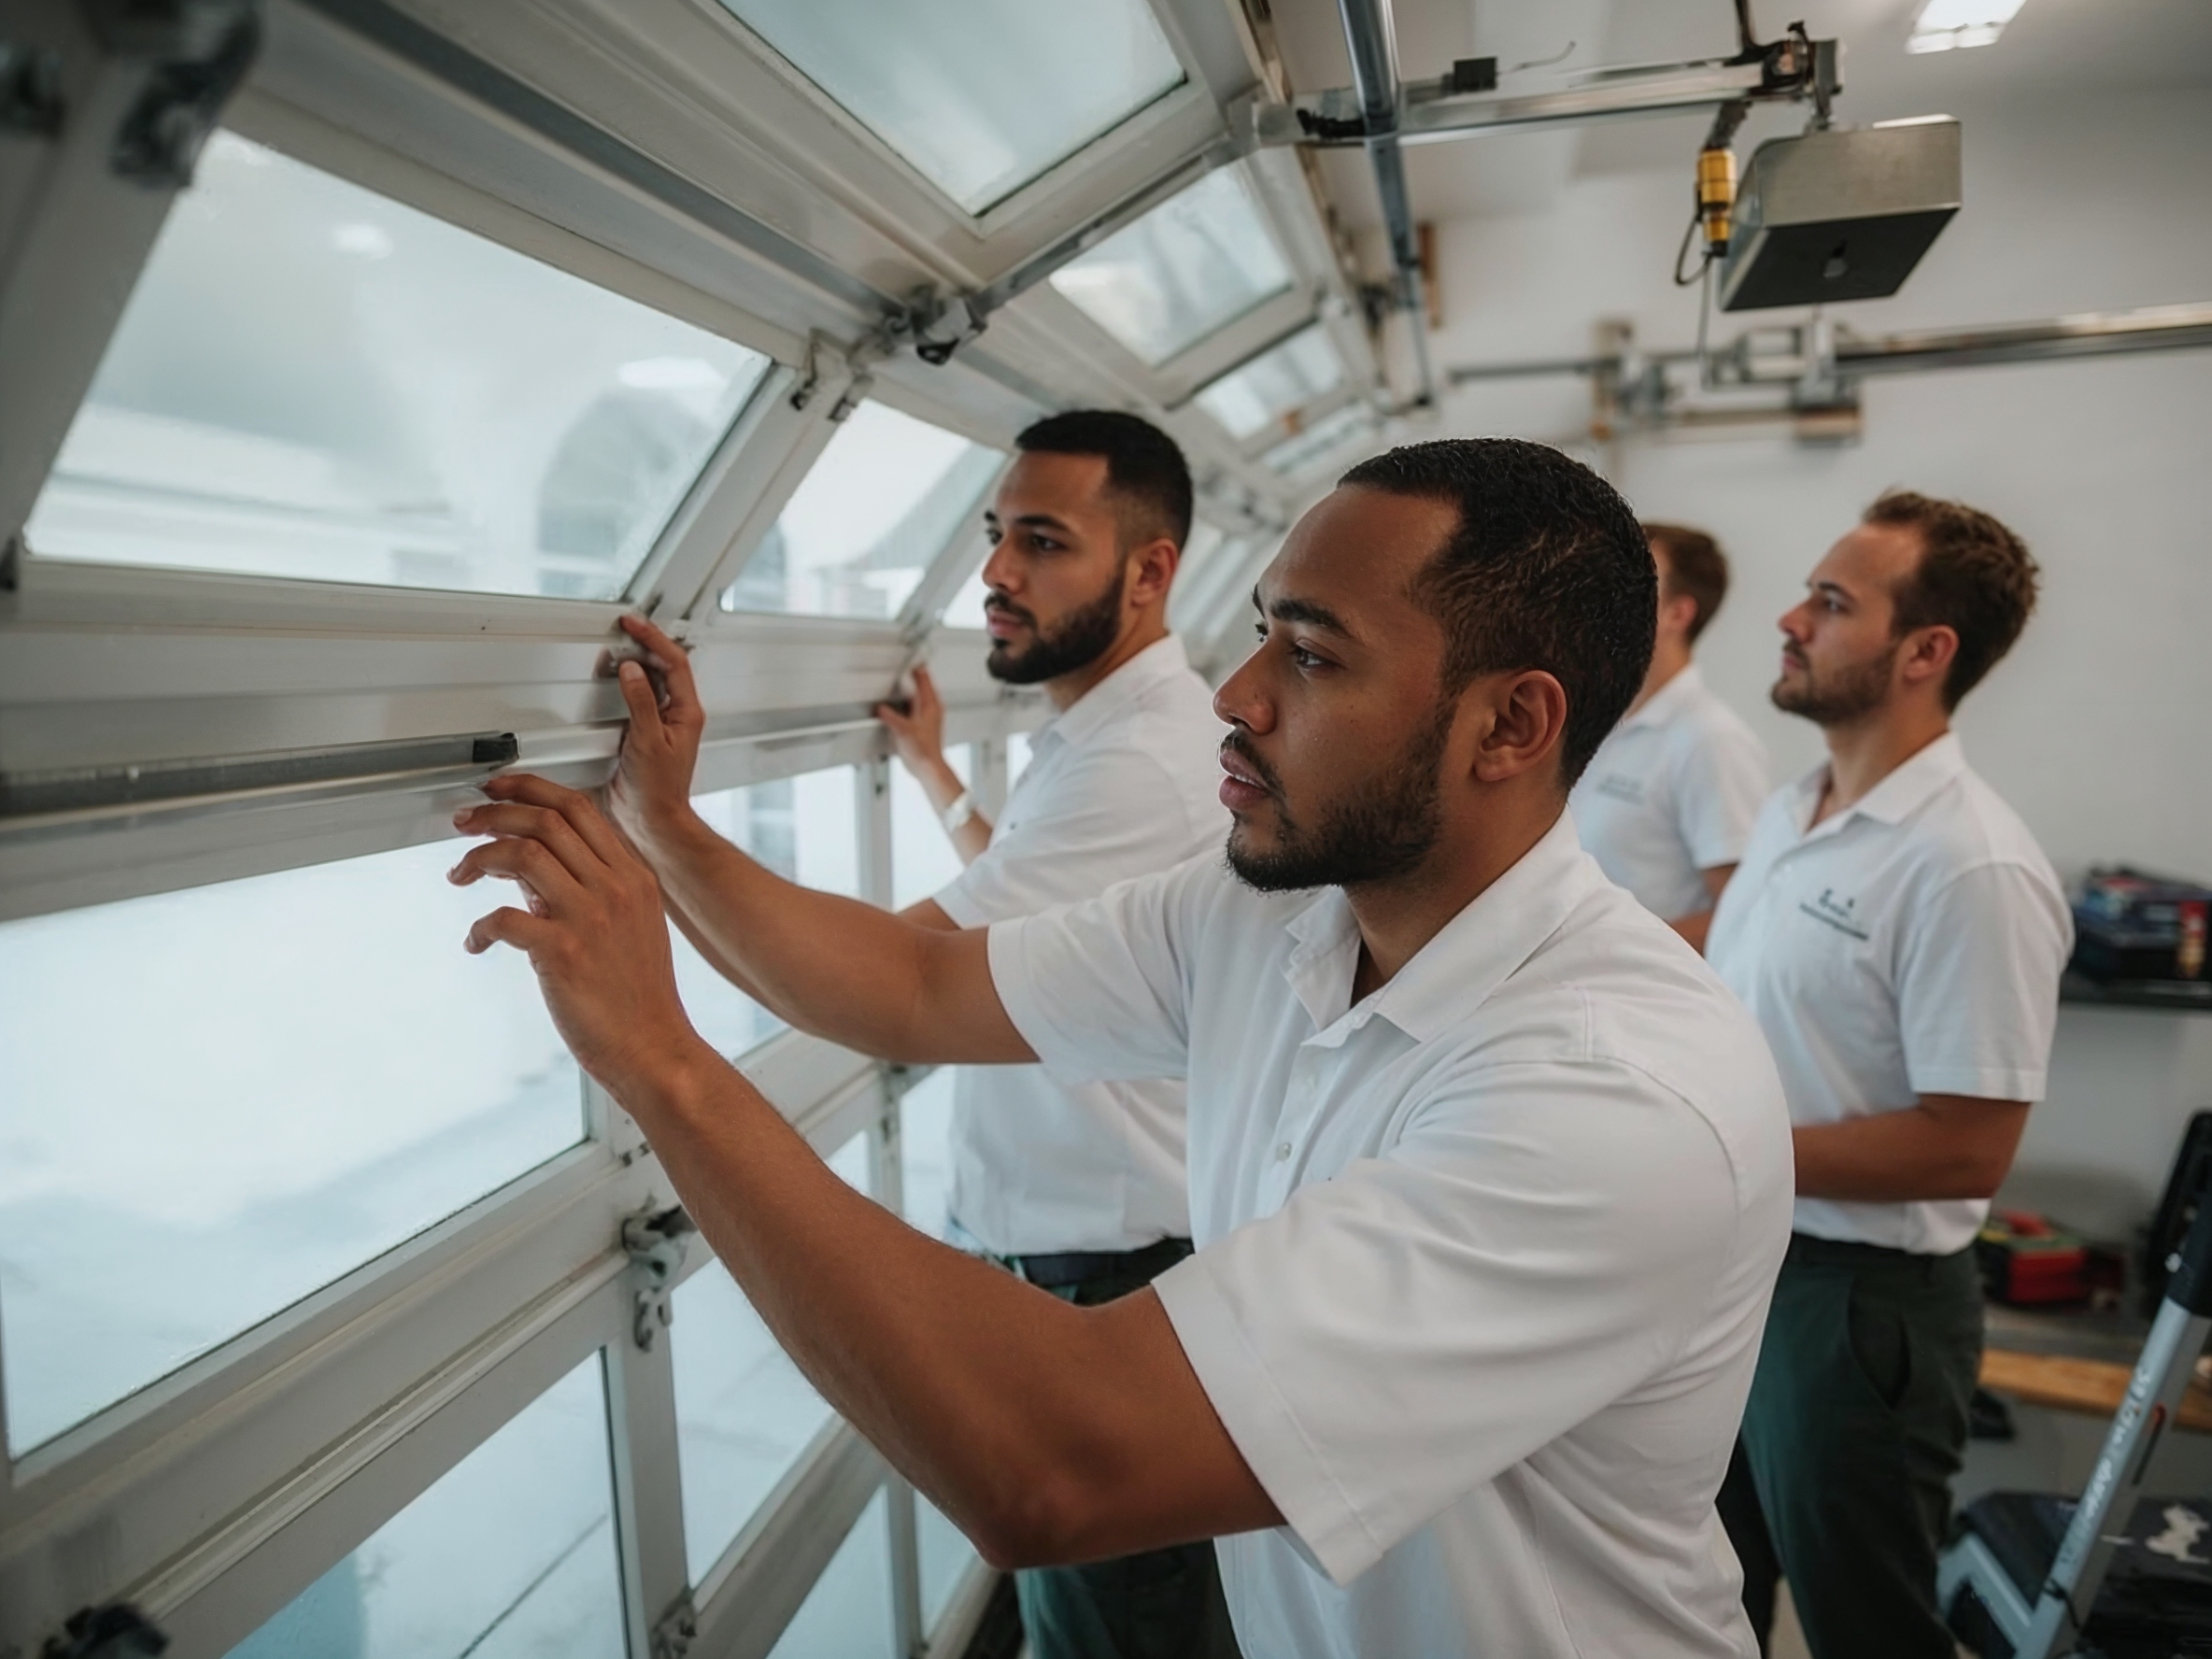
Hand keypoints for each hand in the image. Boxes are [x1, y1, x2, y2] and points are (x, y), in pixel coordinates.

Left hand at [450, 774, 710, 1098]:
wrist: (653, 1048)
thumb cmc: (637, 997)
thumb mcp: (627, 927)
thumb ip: (585, 891)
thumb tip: (528, 869)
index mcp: (633, 877)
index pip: (579, 808)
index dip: (531, 790)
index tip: (499, 790)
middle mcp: (615, 889)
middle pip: (547, 820)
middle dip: (496, 812)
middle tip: (465, 822)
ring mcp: (591, 918)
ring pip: (522, 855)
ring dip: (479, 858)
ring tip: (460, 874)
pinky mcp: (563, 952)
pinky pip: (503, 918)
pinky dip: (479, 926)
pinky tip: (476, 941)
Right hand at [608, 614, 704, 847]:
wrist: (652, 819)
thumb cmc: (659, 791)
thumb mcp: (648, 741)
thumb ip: (640, 702)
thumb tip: (632, 670)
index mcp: (687, 712)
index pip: (675, 662)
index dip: (654, 639)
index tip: (634, 625)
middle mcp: (677, 714)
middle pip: (665, 666)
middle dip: (645, 644)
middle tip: (624, 630)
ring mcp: (661, 722)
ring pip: (651, 679)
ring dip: (635, 662)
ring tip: (617, 648)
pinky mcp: (644, 731)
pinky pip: (636, 696)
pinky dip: (624, 683)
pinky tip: (612, 679)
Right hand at [876, 664, 947, 779]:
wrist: (928, 768)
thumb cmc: (923, 750)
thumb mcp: (903, 730)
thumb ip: (890, 716)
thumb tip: (880, 708)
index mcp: (931, 705)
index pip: (925, 679)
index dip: (917, 667)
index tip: (910, 658)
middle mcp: (931, 710)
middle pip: (922, 686)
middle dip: (912, 677)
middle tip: (902, 667)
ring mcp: (927, 718)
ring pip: (917, 698)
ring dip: (908, 691)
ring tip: (897, 683)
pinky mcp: (921, 727)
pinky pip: (913, 709)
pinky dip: (905, 704)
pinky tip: (897, 707)